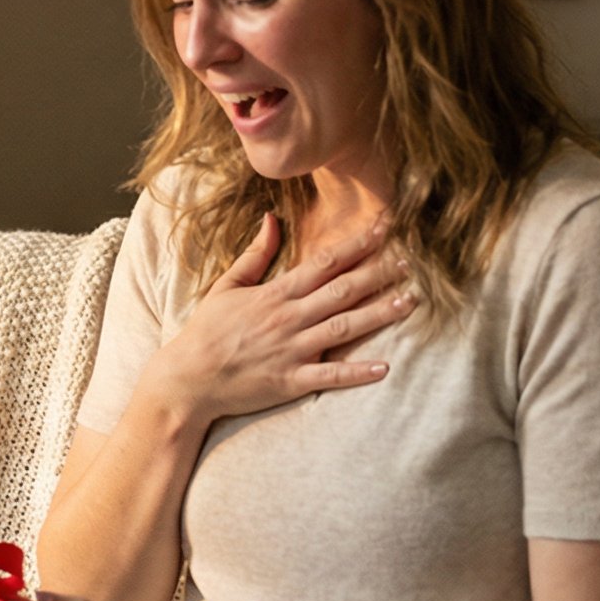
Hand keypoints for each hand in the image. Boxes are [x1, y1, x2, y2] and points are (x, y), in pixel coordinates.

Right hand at [138, 211, 414, 429]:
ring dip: (379, 314)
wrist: (187, 378)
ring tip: (410, 301)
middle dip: (378, 274)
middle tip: (412, 261)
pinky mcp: (291, 381)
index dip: (357, 245)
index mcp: (274, 294)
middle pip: (342, 291)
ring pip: (344, 328)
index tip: (384, 229)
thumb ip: (255, 254)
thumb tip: (272, 219)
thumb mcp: (226, 286)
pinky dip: (357, 373)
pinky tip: (385, 367)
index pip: (323, 263)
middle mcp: (287, 318)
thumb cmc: (207, 331)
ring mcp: (291, 350)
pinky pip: (330, 377)